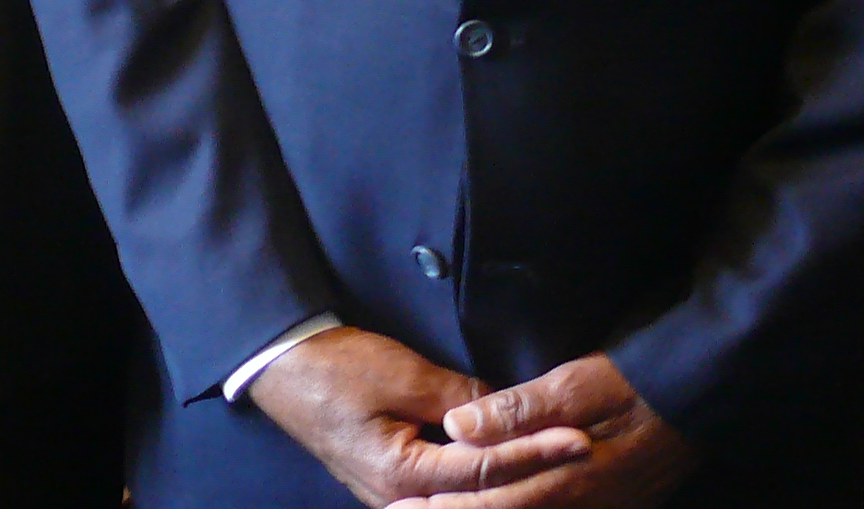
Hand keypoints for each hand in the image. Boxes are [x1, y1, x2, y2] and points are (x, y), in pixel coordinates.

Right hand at [251, 327, 565, 505]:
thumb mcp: (403, 376)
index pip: (485, 471)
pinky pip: (448, 490)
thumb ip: (459, 399)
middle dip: (532, 477)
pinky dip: (481, 479)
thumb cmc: (337, 370)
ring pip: (466, 498)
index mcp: (402, 478)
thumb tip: (506, 412)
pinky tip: (510, 465)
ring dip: (510, 480)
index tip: (578, 439)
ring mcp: (394, 496)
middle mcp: (400, 499)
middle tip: (581, 454)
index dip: (535, 453)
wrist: (283, 367)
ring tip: (556, 460)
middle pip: (481, 499)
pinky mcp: (393, 483)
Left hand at [417, 353, 695, 505]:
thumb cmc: (638, 381)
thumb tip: (459, 424)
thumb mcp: (579, 382)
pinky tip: (502, 501)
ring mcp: (603, 508)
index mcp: (571, 481)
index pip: (497, 504)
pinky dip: (523, 507)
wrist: (705, 393)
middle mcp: (585, 506)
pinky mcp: (615, 502)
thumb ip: (519, 409)